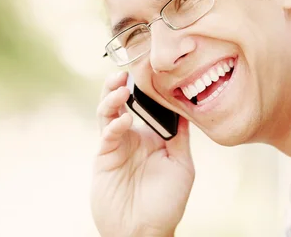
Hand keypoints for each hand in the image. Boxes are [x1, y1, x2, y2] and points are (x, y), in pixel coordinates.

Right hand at [91, 71, 194, 236]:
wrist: (144, 231)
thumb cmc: (166, 203)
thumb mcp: (182, 166)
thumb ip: (179, 137)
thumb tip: (186, 108)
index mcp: (153, 136)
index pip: (148, 105)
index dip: (148, 87)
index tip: (152, 69)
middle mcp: (134, 136)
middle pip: (124, 103)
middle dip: (122, 84)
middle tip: (126, 71)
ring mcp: (117, 145)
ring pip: (109, 113)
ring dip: (112, 98)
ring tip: (121, 87)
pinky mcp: (104, 157)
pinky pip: (107, 135)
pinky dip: (113, 125)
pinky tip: (123, 123)